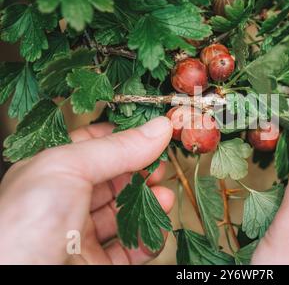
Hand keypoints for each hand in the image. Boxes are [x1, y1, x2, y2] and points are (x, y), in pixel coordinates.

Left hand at [0, 117, 173, 264]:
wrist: (13, 284)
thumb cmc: (23, 224)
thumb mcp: (68, 168)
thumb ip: (117, 148)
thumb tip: (158, 128)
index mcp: (50, 173)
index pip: (92, 146)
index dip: (123, 137)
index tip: (152, 132)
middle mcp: (65, 203)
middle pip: (114, 180)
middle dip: (142, 171)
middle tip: (161, 167)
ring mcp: (82, 236)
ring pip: (125, 214)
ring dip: (150, 204)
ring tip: (165, 197)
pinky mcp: (97, 265)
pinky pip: (131, 249)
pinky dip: (149, 239)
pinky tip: (157, 229)